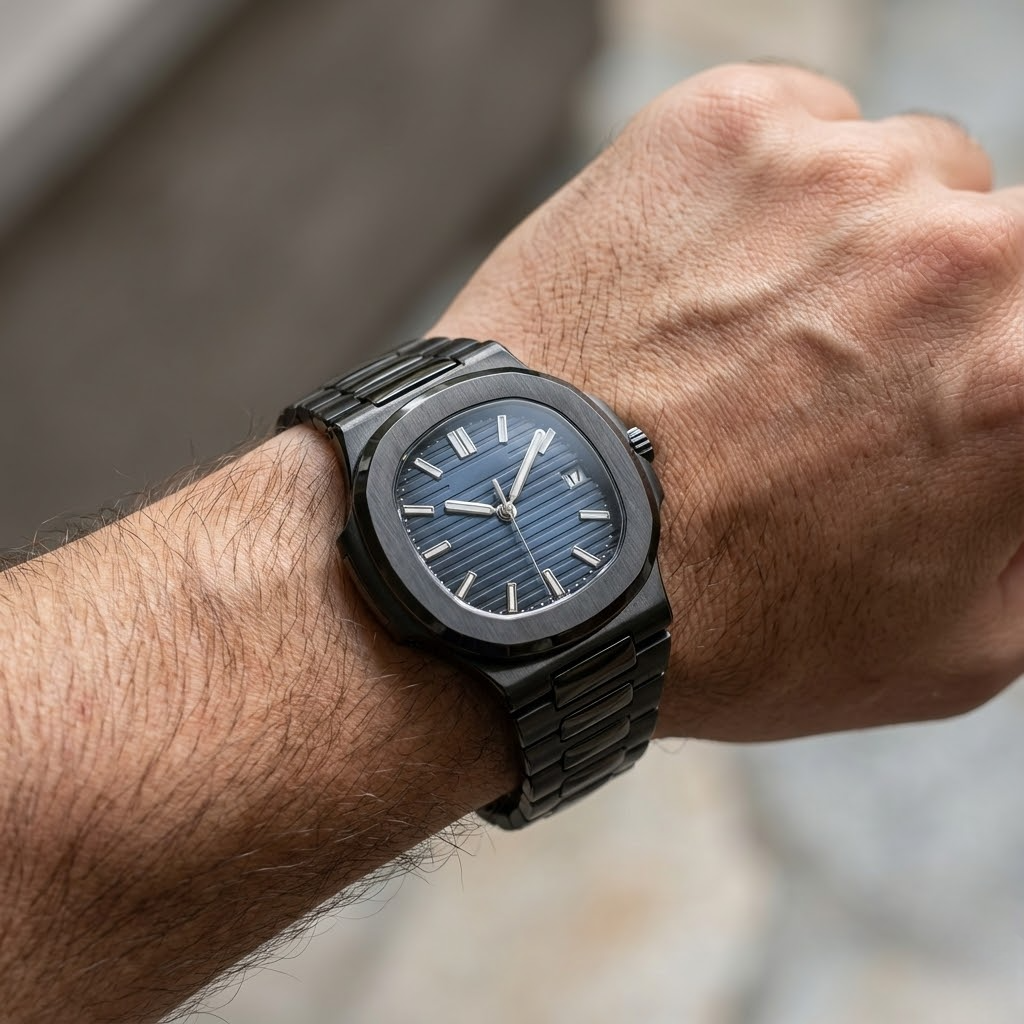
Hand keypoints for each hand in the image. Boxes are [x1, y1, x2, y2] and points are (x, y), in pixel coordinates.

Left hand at [432, 63, 1023, 740]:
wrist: (532, 549)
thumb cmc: (727, 620)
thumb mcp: (954, 647)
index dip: (1006, 359)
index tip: (959, 383)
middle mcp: (948, 249)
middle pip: (1001, 237)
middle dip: (949, 303)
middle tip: (851, 382)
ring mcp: (827, 171)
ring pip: (900, 172)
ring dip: (856, 243)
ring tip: (757, 340)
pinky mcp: (718, 127)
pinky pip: (800, 128)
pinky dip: (771, 193)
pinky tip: (706, 284)